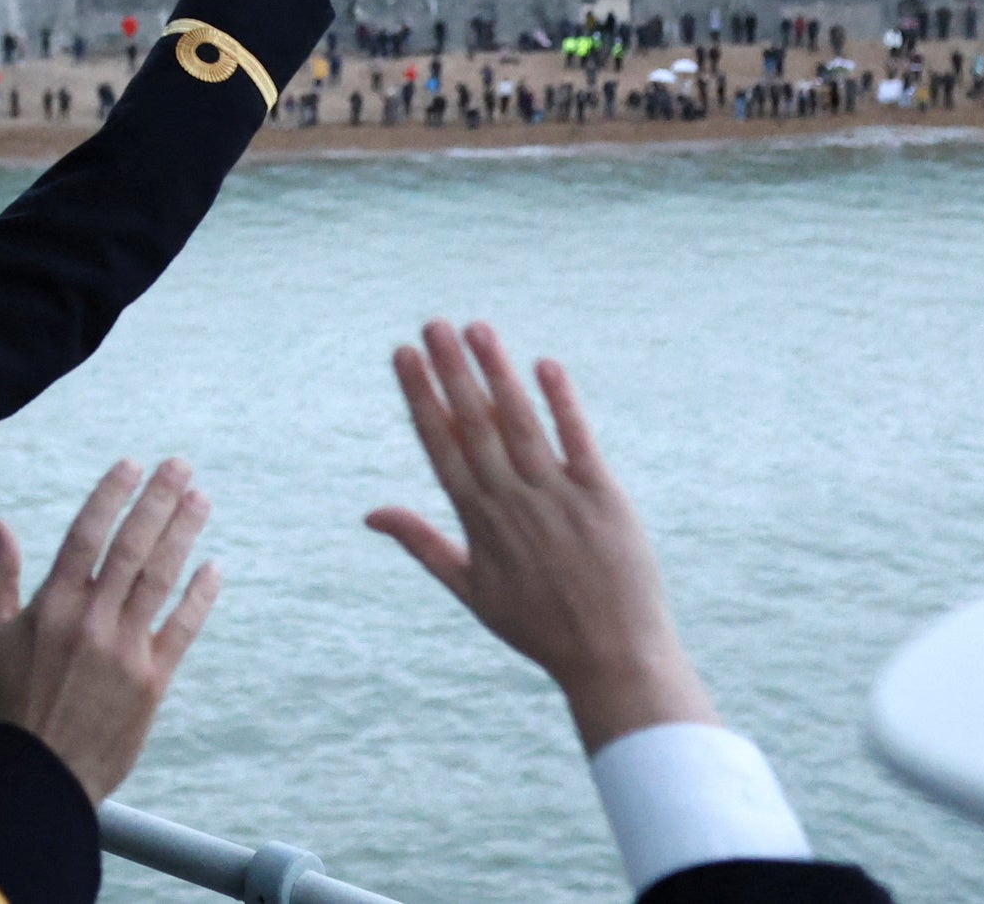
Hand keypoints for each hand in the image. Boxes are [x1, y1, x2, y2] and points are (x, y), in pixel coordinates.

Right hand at [0, 458, 219, 805]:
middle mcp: (90, 621)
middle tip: (181, 466)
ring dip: (183, 535)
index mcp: (51, 605)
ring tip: (201, 499)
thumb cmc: (11, 702)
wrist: (41, 773)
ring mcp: (124, 651)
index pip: (86, 534)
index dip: (111, 496)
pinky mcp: (151, 682)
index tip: (132, 464)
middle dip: (158, 501)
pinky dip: (198, 597)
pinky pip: (181, 630)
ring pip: (159, 580)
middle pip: (131, 548)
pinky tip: (213, 569)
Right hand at [366, 321, 714, 752]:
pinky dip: (561, 402)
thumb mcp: (470, 591)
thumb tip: (370, 513)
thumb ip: (422, 544)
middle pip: (474, 424)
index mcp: (478, 521)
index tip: (403, 354)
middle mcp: (513, 502)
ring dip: (497, 373)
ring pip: (520, 423)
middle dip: (451, 370)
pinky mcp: (604, 498)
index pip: (441, 444)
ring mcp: (559, 497)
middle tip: (432, 323)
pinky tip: (544, 365)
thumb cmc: (538, 627)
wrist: (613, 658)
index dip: (421, 396)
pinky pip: (578, 440)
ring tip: (476, 329)